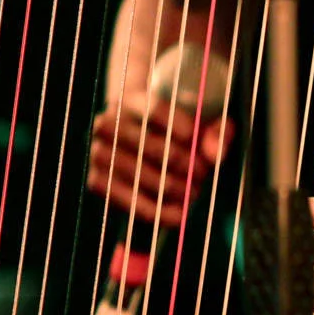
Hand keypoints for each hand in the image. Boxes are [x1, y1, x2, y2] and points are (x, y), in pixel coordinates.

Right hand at [88, 96, 231, 227]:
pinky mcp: (97, 181)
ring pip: (143, 177)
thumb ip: (216, 130)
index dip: (179, 125)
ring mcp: (100, 153)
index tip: (197, 139)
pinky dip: (158, 211)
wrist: (141, 137)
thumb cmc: (180, 125)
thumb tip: (215, 154)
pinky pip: (129, 202)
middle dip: (185, 165)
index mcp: (134, 99)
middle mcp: (109, 123)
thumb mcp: (202, 119)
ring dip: (175, 189)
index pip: (155, 109)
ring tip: (196, 192)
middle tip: (203, 174)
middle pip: (153, 147)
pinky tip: (180, 215)